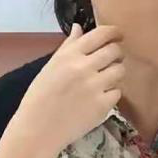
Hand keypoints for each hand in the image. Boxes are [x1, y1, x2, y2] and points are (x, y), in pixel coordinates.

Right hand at [12, 24, 123, 152]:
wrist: (38, 130)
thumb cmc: (40, 97)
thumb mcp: (50, 66)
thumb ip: (68, 46)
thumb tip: (79, 27)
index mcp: (69, 55)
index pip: (101, 34)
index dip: (114, 32)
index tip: (117, 35)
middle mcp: (84, 67)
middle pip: (115, 51)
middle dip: (116, 53)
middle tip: (111, 60)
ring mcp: (95, 87)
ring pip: (120, 70)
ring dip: (115, 73)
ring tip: (104, 80)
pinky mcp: (103, 105)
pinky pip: (118, 92)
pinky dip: (111, 94)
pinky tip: (98, 98)